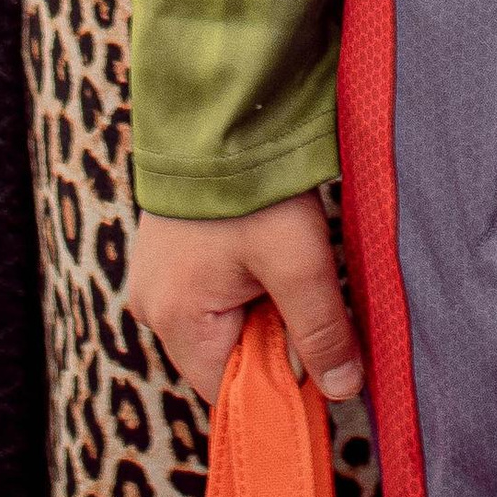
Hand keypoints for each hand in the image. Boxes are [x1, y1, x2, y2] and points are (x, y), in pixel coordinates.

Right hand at [131, 193, 364, 409]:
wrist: (222, 106)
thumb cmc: (254, 187)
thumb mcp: (299, 260)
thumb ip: (321, 330)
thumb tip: (344, 390)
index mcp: (174, 320)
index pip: (230, 390)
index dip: (280, 382)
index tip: (321, 355)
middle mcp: (152, 307)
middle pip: (227, 356)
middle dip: (275, 336)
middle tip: (308, 292)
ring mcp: (155, 277)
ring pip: (224, 321)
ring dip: (263, 305)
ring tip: (286, 262)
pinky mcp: (167, 252)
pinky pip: (211, 289)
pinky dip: (246, 280)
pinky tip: (267, 248)